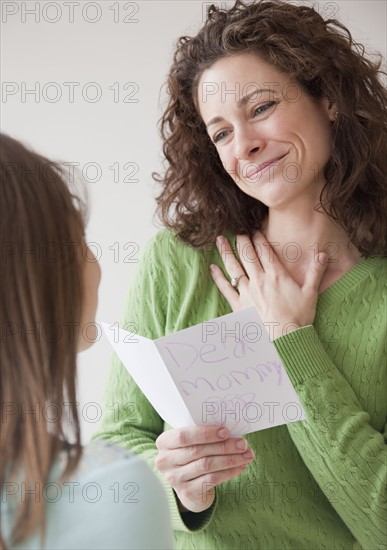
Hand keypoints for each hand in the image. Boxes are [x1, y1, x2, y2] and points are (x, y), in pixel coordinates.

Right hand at [155, 425, 253, 512]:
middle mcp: (165, 461)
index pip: (184, 436)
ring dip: (230, 459)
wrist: (187, 485)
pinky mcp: (187, 492)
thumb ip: (202, 435)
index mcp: (164, 442)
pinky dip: (229, 472)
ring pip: (207, 465)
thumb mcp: (190, 442)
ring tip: (247, 455)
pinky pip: (212, 479)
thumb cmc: (191, 455)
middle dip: (224, 446)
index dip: (205, 433)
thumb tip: (230, 430)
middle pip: (198, 451)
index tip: (226, 431)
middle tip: (243, 444)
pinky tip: (240, 466)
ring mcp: (175, 478)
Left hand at [210, 232, 327, 339]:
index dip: (258, 237)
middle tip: (237, 229)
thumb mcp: (311, 293)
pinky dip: (218, 277)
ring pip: (234, 267)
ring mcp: (247, 291)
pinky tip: (213, 267)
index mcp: (276, 275)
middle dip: (241, 239)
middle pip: (247, 254)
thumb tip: (323, 253)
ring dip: (226, 252)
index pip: (264, 250)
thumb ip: (316, 272)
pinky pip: (225, 288)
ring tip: (219, 240)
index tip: (254, 228)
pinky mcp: (238, 304)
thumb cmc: (298, 318)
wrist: (283, 339)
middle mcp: (259, 280)